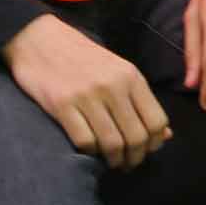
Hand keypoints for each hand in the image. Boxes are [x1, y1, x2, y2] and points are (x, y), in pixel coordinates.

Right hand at [3, 15, 171, 169]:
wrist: (40, 40)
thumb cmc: (83, 58)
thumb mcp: (119, 71)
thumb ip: (140, 100)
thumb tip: (166, 134)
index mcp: (132, 77)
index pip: (156, 121)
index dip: (155, 143)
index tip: (147, 151)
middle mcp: (113, 86)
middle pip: (136, 136)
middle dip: (135, 157)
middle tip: (128, 164)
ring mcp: (87, 96)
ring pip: (112, 143)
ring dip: (114, 160)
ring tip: (112, 162)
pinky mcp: (61, 105)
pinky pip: (84, 141)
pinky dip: (90, 153)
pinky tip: (90, 151)